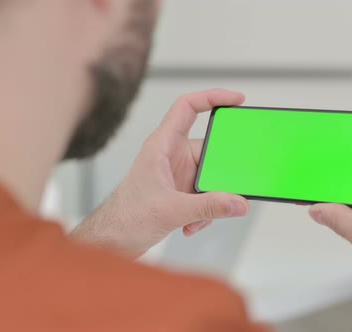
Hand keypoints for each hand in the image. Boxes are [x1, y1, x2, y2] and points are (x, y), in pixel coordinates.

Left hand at [71, 89, 249, 257]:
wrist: (113, 240)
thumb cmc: (127, 217)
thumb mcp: (172, 211)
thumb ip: (208, 207)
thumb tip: (238, 203)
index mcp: (161, 146)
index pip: (187, 108)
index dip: (212, 97)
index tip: (237, 100)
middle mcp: (170, 155)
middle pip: (209, 149)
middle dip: (220, 175)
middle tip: (230, 187)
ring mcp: (176, 174)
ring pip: (209, 177)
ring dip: (210, 200)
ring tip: (198, 218)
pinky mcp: (180, 191)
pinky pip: (205, 194)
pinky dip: (204, 211)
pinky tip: (190, 226)